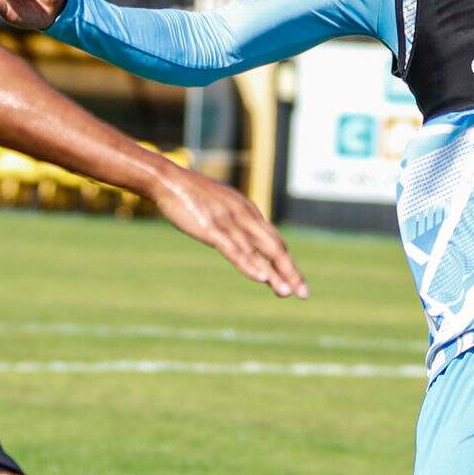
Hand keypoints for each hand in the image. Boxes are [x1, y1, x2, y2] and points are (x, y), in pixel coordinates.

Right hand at [152, 163, 308, 298]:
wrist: (168, 180)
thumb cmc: (191, 194)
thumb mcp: (220, 205)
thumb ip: (233, 220)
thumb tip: (240, 234)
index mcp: (247, 211)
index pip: (274, 240)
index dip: (287, 262)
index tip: (297, 282)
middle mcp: (244, 216)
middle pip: (274, 247)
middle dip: (290, 272)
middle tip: (304, 294)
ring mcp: (229, 223)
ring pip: (258, 252)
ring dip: (274, 273)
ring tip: (286, 292)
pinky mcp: (212, 229)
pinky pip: (235, 250)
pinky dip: (249, 264)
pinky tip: (261, 278)